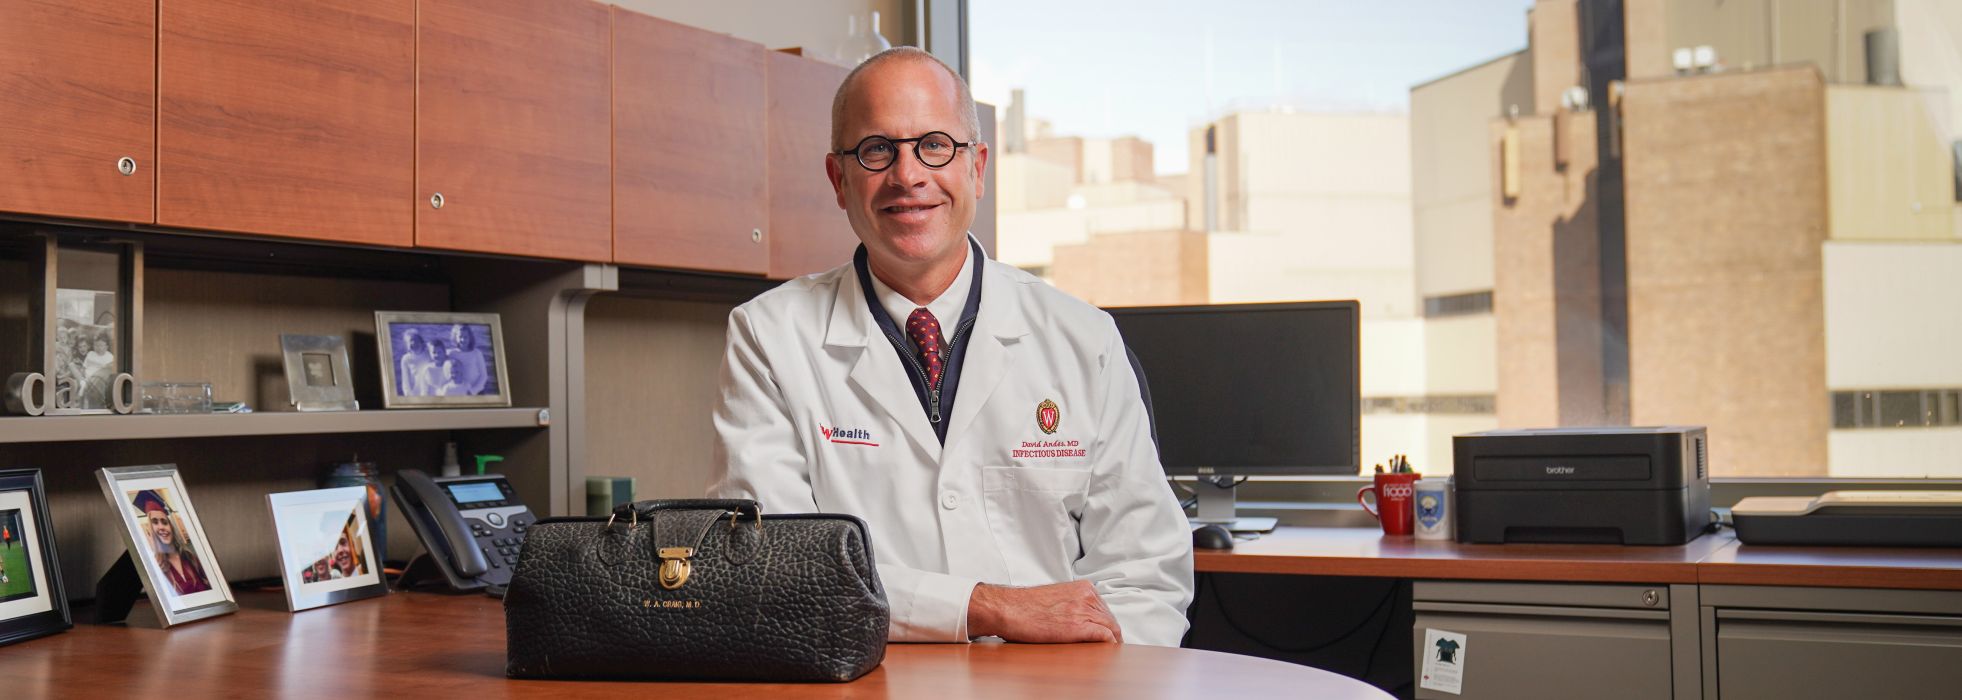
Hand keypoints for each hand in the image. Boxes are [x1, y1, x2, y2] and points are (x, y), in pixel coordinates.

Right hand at [966, 580, 1122, 642]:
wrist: (1009, 608)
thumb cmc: (1025, 606)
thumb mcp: (1056, 597)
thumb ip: (1072, 603)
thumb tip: (1079, 618)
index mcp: (1083, 588)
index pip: (1104, 608)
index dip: (1106, 624)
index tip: (1106, 635)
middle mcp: (1086, 596)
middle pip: (1110, 619)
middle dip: (1111, 634)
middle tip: (1110, 647)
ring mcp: (1083, 610)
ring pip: (1111, 628)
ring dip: (1112, 641)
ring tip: (1108, 653)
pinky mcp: (1079, 627)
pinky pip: (1105, 636)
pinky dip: (1109, 645)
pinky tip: (1106, 652)